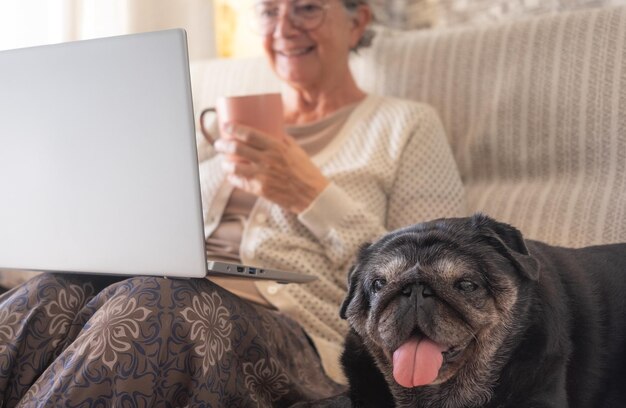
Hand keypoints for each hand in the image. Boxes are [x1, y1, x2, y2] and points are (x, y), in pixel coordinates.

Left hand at [213, 122, 328, 213]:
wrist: (311, 195)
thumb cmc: (305, 171)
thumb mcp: (296, 150)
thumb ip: (282, 139)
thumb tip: (271, 128)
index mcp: (277, 148)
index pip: (249, 134)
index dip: (234, 129)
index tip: (226, 126)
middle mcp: (268, 161)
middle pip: (237, 148)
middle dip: (223, 144)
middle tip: (219, 143)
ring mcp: (263, 176)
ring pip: (234, 166)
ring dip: (226, 162)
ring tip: (225, 161)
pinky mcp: (260, 190)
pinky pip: (240, 182)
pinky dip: (233, 178)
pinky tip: (232, 175)